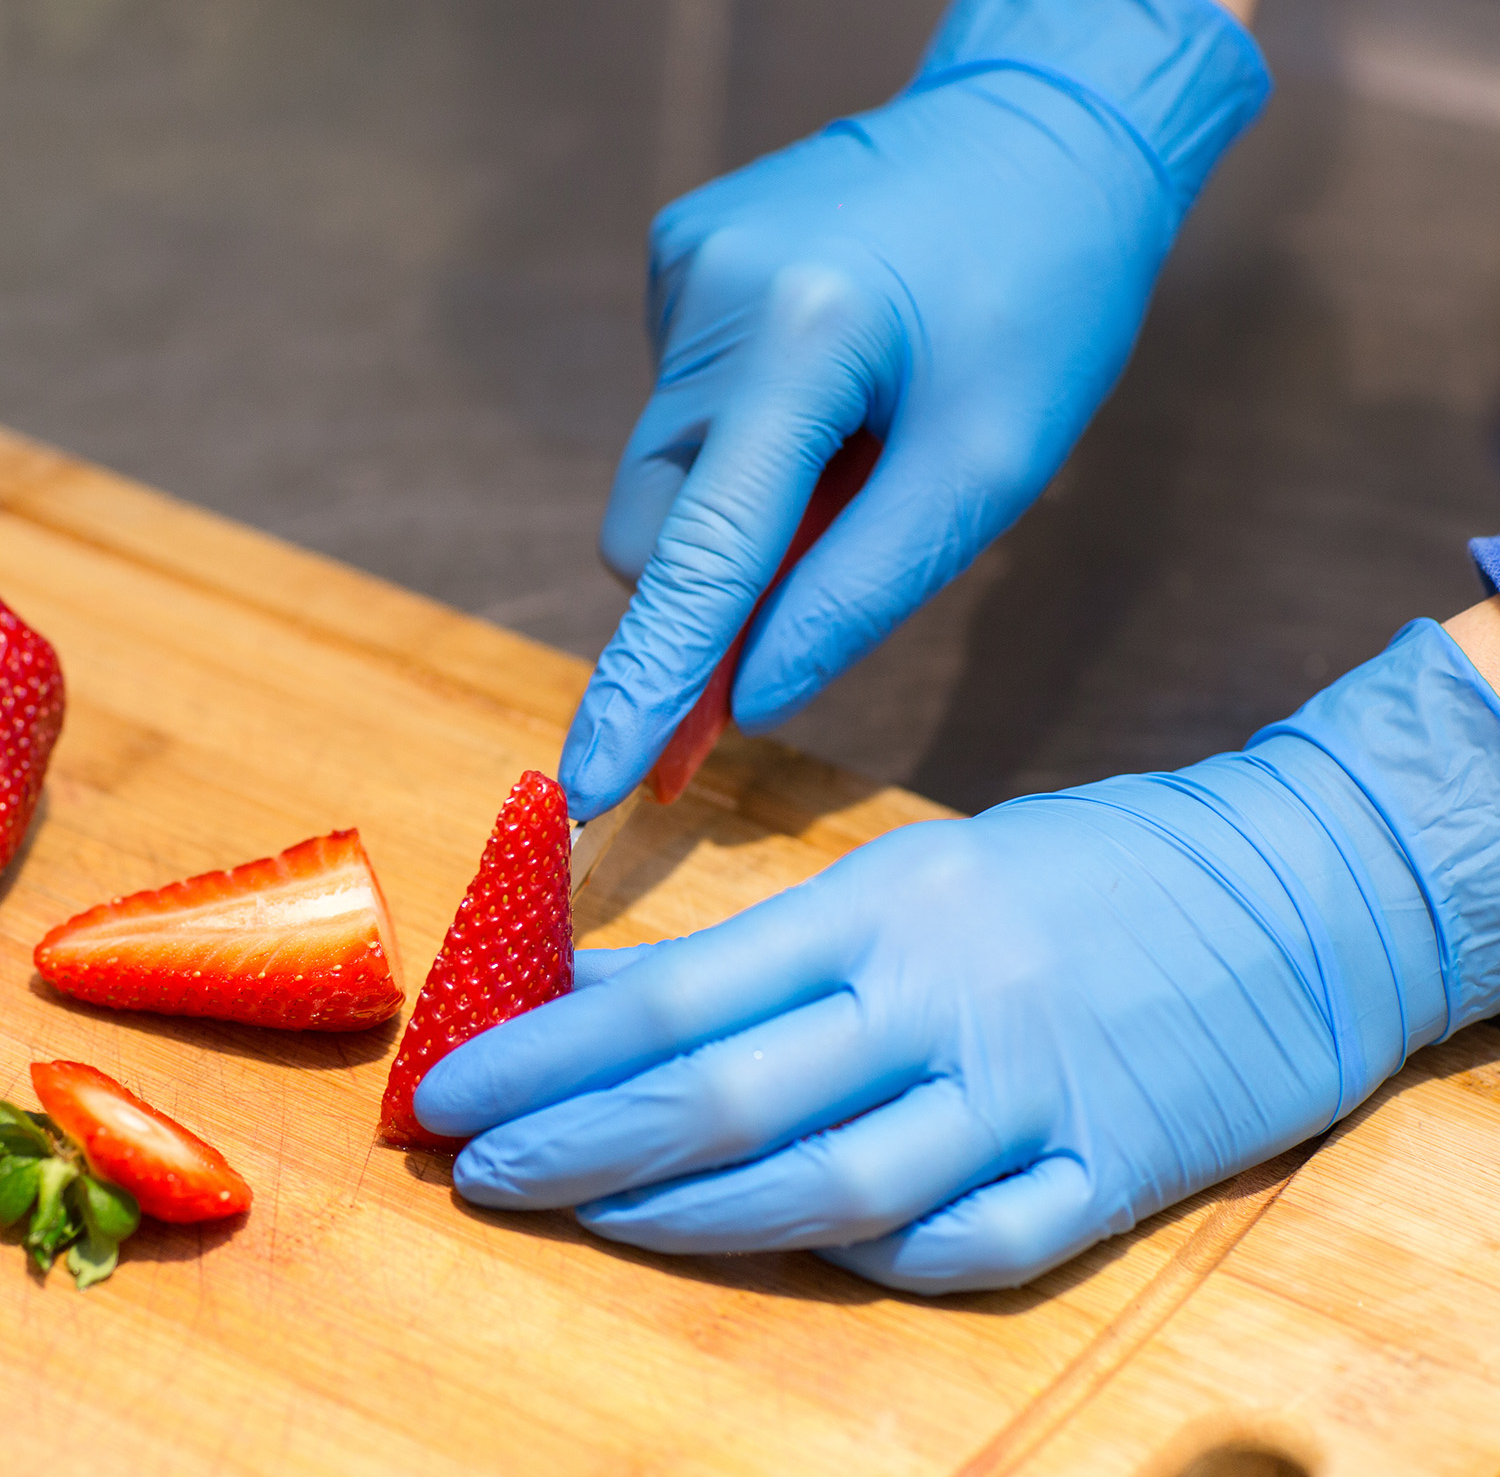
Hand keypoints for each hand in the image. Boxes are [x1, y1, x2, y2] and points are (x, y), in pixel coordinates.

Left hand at [418, 621, 1499, 1293]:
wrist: (1300, 882)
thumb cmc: (1085, 866)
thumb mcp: (921, 872)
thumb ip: (782, 950)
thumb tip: (623, 992)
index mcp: (890, 904)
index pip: (683, 992)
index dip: (552, 1050)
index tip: (452, 1086)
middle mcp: (945, 999)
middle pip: (728, 1098)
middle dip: (579, 1142)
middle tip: (476, 1172)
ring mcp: (1032, 1092)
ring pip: (830, 1190)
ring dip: (688, 1219)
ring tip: (585, 1220)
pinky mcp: (1114, 1166)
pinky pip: (971, 1246)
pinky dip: (871, 1264)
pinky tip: (794, 1259)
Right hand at [560, 0, 1269, 818]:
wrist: (1047, 124)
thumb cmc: (1048, 292)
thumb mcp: (988, 463)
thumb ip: (860, 591)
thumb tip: (752, 697)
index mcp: (796, 337)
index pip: (698, 556)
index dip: (646, 684)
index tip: (593, 782)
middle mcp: (705, 293)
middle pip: (654, 527)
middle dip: (716, 590)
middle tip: (817, 590)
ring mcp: (680, 267)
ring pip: (666, 473)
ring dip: (743, 513)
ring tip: (855, 458)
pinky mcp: (680, 257)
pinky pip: (686, 406)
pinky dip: (746, 445)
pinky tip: (831, 398)